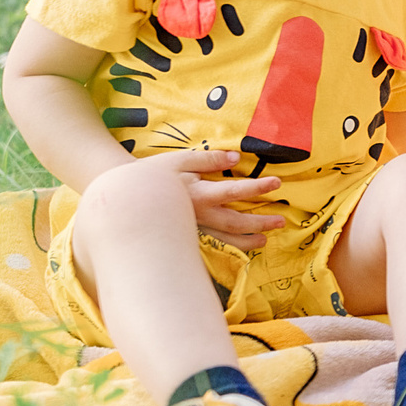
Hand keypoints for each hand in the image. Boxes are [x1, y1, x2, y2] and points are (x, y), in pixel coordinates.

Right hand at [154, 147, 285, 250]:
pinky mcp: (186, 235)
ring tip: (264, 241)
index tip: (276, 183)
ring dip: (246, 241)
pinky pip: (212, 244)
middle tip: (281, 220)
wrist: (124, 197)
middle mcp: (198, 215)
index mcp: (198, 194)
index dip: (256, 188)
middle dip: (259, 222)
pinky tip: (239, 248)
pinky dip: (227, 247)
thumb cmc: (151, 176)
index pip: (233, 191)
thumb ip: (208, 159)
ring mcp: (193, 228)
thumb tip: (235, 158)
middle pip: (235, 222)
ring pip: (224, 239)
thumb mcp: (178, 160)